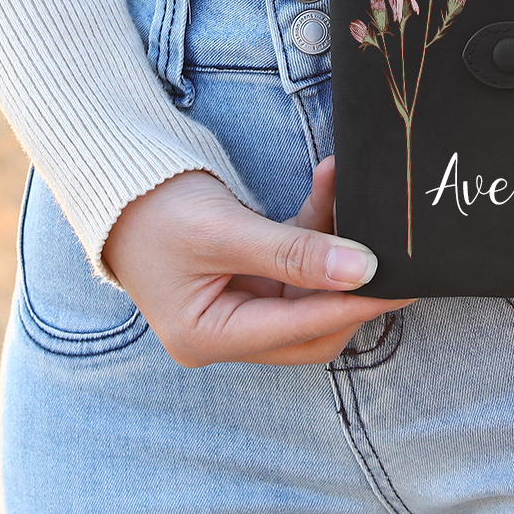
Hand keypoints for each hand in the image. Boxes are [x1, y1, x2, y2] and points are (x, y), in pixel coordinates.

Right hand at [102, 158, 410, 365]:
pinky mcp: (245, 277)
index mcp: (208, 336)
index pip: (299, 330)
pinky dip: (314, 230)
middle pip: (312, 325)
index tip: (402, 282)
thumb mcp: (223, 230)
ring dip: (333, 247)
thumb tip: (363, 270)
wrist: (112, 176)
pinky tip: (328, 185)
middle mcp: (224, 332)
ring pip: (309, 291)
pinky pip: (295, 262)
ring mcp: (234, 306)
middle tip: (395, 249)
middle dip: (352, 283)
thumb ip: (294, 252)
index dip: (354, 304)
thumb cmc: (152, 208)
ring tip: (351, 193)